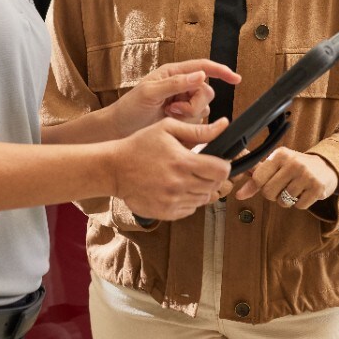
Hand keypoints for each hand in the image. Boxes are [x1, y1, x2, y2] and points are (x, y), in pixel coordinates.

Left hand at [109, 60, 240, 137]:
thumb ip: (175, 83)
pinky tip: (172, 123)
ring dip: (189, 114)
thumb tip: (200, 75)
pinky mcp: (183, 120)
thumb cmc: (130, 108)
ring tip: (169, 116)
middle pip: (206, 91)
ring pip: (203, 108)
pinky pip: (198, 122)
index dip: (221, 71)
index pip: (202, 67)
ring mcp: (183, 104)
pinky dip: (188, 124)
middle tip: (173, 109)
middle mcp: (181, 86)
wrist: (120, 130)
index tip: (236, 79)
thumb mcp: (150, 92)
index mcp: (173, 73)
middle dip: (194, 103)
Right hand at [111, 119, 231, 220]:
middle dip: (212, 176)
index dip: (223, 165)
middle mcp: (180, 185)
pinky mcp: (166, 213)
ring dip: (200, 188)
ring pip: (203, 199)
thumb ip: (198, 130)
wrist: (114, 169)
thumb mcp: (167, 128)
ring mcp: (173, 201)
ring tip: (185, 177)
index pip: (221, 171)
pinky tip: (176, 188)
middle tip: (199, 167)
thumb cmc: (140, 145)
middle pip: (214, 186)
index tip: (216, 161)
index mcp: (182, 162)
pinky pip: (190, 209)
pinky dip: (188, 200)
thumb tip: (224, 125)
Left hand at [233, 148, 337, 210]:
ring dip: (287, 200)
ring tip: (294, 188)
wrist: (324, 167)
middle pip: (269, 193)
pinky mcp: (317, 187)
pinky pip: (299, 206)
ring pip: (283, 201)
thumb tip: (238, 195)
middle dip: (273, 195)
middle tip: (283, 187)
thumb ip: (255, 180)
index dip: (261, 185)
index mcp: (279, 154)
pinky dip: (299, 203)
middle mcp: (293, 162)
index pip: (257, 178)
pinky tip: (304, 192)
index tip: (270, 180)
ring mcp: (306, 175)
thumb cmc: (293, 168)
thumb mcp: (275, 167)